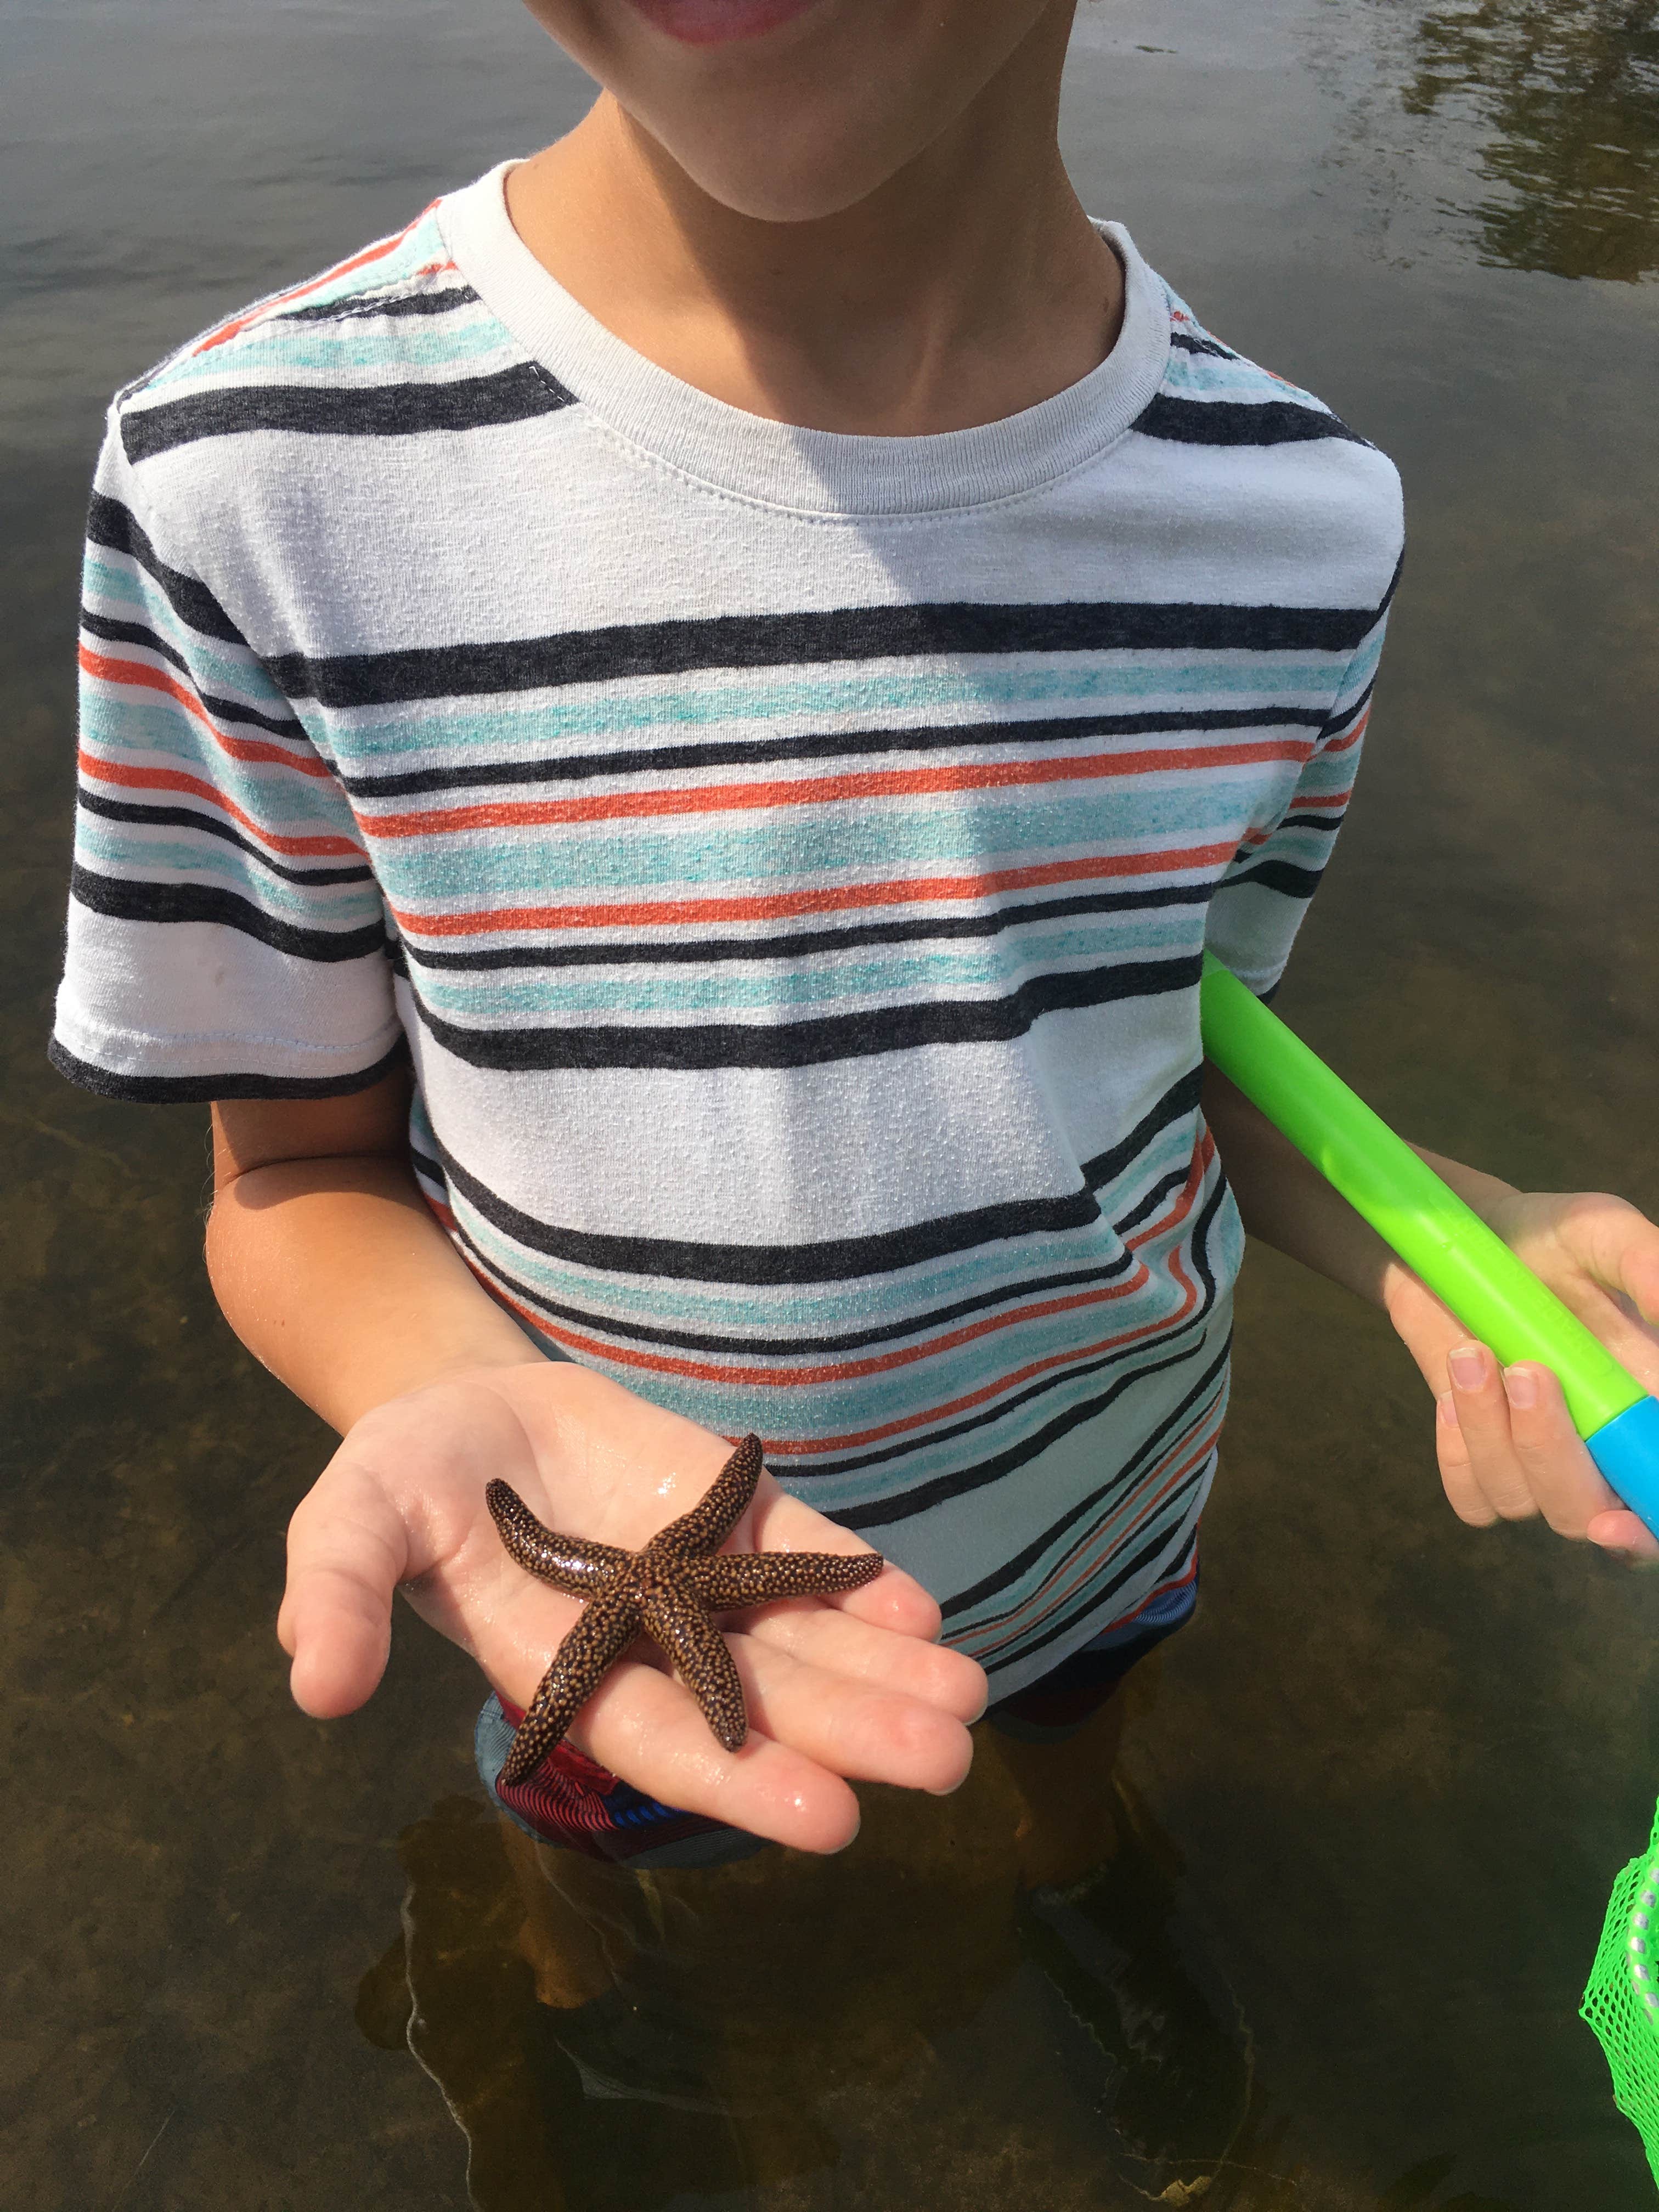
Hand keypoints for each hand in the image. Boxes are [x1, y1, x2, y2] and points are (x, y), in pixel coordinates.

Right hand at [276, 1359, 986, 1849]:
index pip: (664, 1741)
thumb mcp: (350, 1520)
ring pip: (803, 1637)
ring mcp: (698, 1574)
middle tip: (949, 1763)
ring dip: (886, 1672)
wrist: (461, 1403)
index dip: (740, 1778)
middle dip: (853, 1733)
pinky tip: (924, 1613)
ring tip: (969, 1703)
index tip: (829, 1820)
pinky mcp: (728, 1507)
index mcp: (565, 1670)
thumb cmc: (399, 1479)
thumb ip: (341, 1596)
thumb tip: (317, 1689)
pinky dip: (863, 1583)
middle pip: (762, 1701)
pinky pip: (802, 1553)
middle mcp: (648, 1640)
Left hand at [1383, 1189, 1658, 1561]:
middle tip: (1527, 1371)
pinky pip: (1472, 1499)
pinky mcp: (1480, 1458)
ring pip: (1521, 1501)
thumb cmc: (1544, 1235)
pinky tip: (1451, 1394)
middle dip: (1551, 1453)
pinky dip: (1456, 1454)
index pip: (1656, 1494)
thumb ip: (1645, 1264)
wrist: (1459, 1240)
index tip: (1616, 1522)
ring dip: (1488, 1432)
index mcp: (1645, 1405)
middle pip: (1588, 1514)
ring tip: (1473, 1351)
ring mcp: (1536, 1458)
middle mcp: (1599, 1447)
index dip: (1647, 1527)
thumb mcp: (1599, 1230)